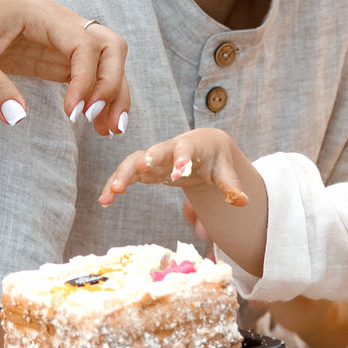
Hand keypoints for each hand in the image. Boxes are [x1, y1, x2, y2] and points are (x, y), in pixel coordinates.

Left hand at [0, 0, 130, 136]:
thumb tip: (18, 119)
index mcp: (43, 15)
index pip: (85, 45)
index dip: (86, 80)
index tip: (71, 115)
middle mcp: (62, 24)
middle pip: (112, 48)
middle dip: (113, 85)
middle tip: (101, 124)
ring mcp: (63, 41)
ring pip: (108, 62)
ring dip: (114, 95)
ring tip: (107, 131)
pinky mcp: (57, 58)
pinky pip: (90, 77)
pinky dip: (99, 99)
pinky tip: (96, 125)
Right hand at [98, 129, 251, 207]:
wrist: (203, 145)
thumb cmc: (215, 157)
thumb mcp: (225, 170)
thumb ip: (231, 186)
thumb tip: (243, 202)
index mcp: (192, 146)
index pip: (186, 149)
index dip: (181, 159)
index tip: (178, 173)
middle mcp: (169, 148)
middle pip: (154, 152)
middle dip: (145, 161)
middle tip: (137, 173)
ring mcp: (154, 157)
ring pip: (134, 162)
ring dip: (121, 176)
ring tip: (109, 195)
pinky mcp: (144, 169)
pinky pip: (127, 174)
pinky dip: (115, 185)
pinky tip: (104, 201)